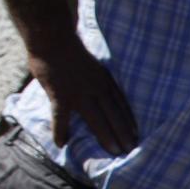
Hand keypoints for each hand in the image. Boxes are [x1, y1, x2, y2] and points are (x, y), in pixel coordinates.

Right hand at [28, 33, 138, 154]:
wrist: (52, 36)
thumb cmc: (68, 47)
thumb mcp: (91, 62)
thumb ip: (95, 77)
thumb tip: (96, 88)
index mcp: (103, 79)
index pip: (121, 103)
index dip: (129, 119)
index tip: (137, 133)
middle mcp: (96, 87)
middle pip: (114, 114)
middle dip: (124, 133)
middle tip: (132, 150)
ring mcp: (79, 92)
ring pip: (96, 119)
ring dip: (106, 136)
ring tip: (115, 152)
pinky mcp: (60, 94)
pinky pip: (60, 116)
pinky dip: (60, 130)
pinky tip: (61, 144)